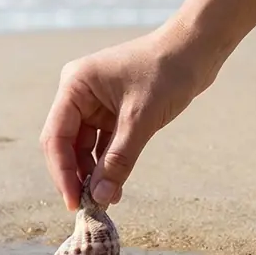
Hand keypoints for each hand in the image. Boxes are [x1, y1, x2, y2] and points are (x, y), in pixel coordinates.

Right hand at [39, 20, 220, 210]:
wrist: (199, 47)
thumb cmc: (168, 72)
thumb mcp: (142, 120)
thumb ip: (119, 160)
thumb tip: (100, 198)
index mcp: (74, 86)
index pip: (56, 137)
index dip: (62, 172)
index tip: (73, 202)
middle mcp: (78, 94)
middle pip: (65, 144)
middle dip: (75, 175)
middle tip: (86, 207)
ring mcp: (94, 102)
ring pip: (83, 147)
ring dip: (92, 173)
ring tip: (105, 201)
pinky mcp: (111, 110)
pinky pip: (102, 143)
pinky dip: (107, 164)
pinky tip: (114, 186)